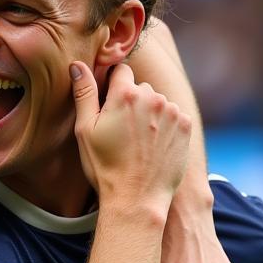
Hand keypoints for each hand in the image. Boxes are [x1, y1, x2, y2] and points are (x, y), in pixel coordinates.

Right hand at [71, 61, 191, 215]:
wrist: (137, 198)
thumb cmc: (105, 166)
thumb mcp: (85, 130)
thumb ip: (83, 93)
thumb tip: (76, 65)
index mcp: (125, 94)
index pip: (121, 71)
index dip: (112, 87)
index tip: (109, 107)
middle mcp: (152, 97)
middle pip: (140, 88)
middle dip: (131, 102)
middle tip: (121, 130)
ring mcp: (172, 111)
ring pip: (157, 102)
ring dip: (149, 114)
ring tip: (138, 142)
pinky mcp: (186, 126)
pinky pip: (173, 116)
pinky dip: (164, 126)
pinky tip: (153, 145)